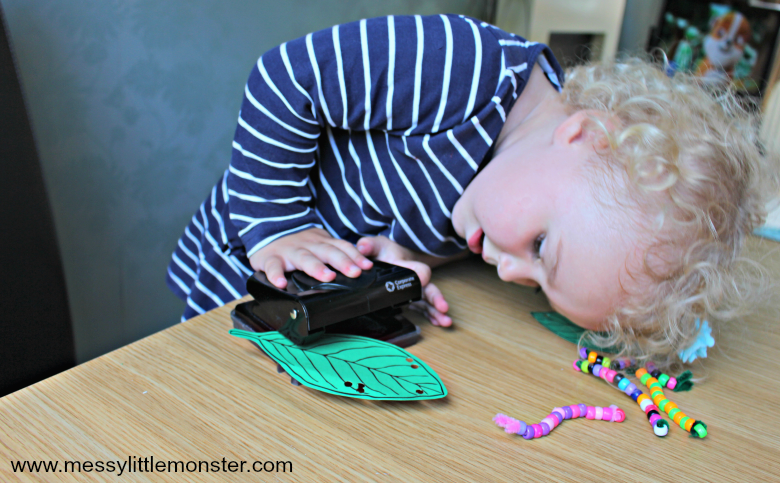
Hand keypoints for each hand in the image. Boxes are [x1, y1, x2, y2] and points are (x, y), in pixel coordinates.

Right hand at [249, 227, 373, 288]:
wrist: (266, 229)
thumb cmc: (297, 244)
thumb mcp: (319, 244)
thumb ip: (335, 254)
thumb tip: (359, 269)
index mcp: (321, 242)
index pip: (342, 247)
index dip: (355, 256)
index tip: (367, 266)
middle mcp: (308, 245)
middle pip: (327, 251)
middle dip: (342, 261)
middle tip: (355, 272)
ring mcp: (289, 250)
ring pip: (304, 257)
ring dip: (316, 267)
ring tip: (328, 276)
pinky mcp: (270, 258)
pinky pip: (273, 266)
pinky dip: (275, 274)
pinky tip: (281, 284)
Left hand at [356, 235, 452, 326]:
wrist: (385, 255)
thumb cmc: (381, 251)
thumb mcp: (374, 245)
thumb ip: (368, 245)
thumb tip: (362, 247)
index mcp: (405, 266)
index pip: (417, 270)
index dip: (420, 274)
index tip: (423, 280)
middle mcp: (413, 279)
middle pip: (428, 288)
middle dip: (436, 299)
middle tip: (444, 308)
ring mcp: (414, 290)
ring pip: (428, 301)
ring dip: (437, 312)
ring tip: (446, 322)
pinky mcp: (411, 298)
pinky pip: (423, 307)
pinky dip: (430, 315)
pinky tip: (437, 323)